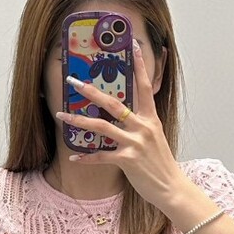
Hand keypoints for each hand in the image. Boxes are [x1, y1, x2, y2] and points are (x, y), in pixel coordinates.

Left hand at [53, 41, 186, 210]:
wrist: (172, 188)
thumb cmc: (161, 164)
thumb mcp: (155, 137)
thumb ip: (142, 124)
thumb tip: (128, 115)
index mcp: (151, 118)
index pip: (145, 86)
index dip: (139, 65)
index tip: (133, 45)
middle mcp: (143, 127)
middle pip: (114, 103)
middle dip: (91, 91)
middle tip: (73, 81)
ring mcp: (135, 143)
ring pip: (102, 127)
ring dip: (79, 120)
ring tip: (61, 114)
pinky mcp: (128, 160)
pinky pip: (101, 157)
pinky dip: (86, 157)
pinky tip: (73, 157)